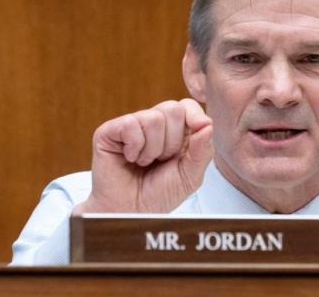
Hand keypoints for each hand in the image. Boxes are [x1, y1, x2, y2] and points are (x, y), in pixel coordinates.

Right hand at [73, 98, 212, 213]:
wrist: (132, 212)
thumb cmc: (160, 194)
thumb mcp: (191, 175)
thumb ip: (202, 150)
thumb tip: (208, 124)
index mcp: (175, 130)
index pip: (187, 106)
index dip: (194, 116)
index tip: (198, 130)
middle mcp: (153, 123)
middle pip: (173, 109)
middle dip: (173, 142)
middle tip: (161, 160)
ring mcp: (131, 125)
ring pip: (154, 118)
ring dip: (153, 149)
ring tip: (145, 162)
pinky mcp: (110, 131)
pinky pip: (130, 125)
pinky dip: (135, 147)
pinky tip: (130, 158)